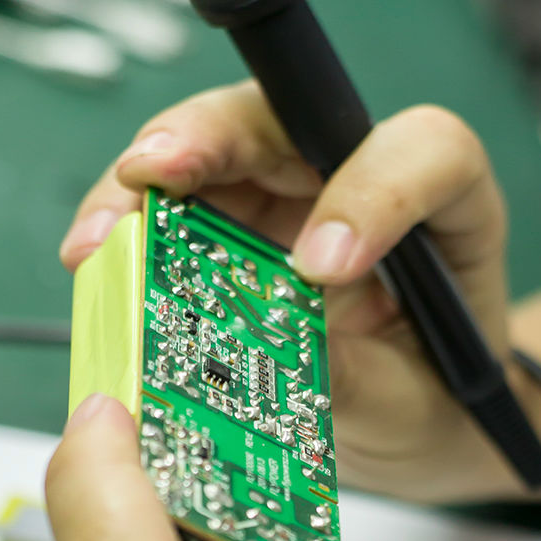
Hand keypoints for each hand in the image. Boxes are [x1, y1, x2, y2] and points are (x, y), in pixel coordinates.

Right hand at [60, 80, 540, 501]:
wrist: (412, 423)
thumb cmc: (431, 399)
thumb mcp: (411, 406)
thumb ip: (356, 380)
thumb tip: (269, 354)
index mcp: (443, 205)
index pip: (419, 154)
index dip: (371, 191)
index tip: (322, 267)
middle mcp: (356, 173)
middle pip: (283, 116)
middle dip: (207, 138)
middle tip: (148, 175)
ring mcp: (287, 189)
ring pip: (210, 143)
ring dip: (145, 183)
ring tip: (99, 240)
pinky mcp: (232, 219)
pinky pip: (172, 201)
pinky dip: (130, 226)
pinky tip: (97, 261)